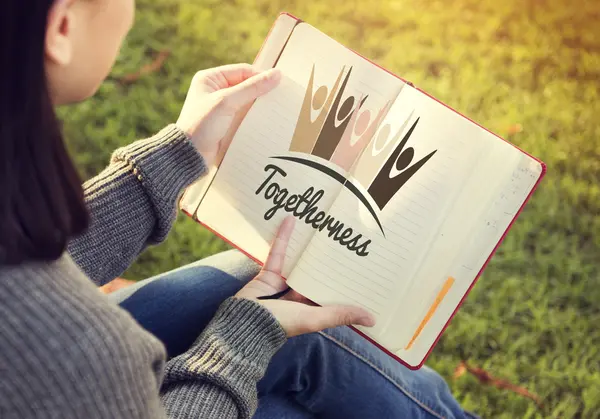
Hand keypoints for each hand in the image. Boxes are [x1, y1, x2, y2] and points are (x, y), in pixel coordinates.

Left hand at [176, 63, 281, 165]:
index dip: (261, 76)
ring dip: (260, 106)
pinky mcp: (226, 123)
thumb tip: (276, 74)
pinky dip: (255, 118)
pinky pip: (245, 115)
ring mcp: (221, 108)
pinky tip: (267, 121)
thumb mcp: (227, 102)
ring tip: (277, 109)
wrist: (190, 155)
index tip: (279, 83)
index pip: (243, 71)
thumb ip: (252, 88)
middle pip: (246, 85)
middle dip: (262, 92)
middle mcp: (215, 90)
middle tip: (281, 97)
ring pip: (248, 102)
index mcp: (210, 79)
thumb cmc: (201, 124)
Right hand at [235, 216, 375, 336]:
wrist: (245, 322)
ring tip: (321, 226)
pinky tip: (291, 220)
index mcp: (312, 308)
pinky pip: (279, 252)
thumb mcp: (315, 319)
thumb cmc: (283, 323)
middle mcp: (299, 295)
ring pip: (299, 261)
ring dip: (307, 245)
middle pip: (317, 273)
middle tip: (345, 236)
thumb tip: (373, 320)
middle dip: (329, 258)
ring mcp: (284, 283)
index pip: (332, 291)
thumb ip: (341, 315)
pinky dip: (284, 237)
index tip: (361, 264)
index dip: (345, 280)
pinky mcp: (269, 272)